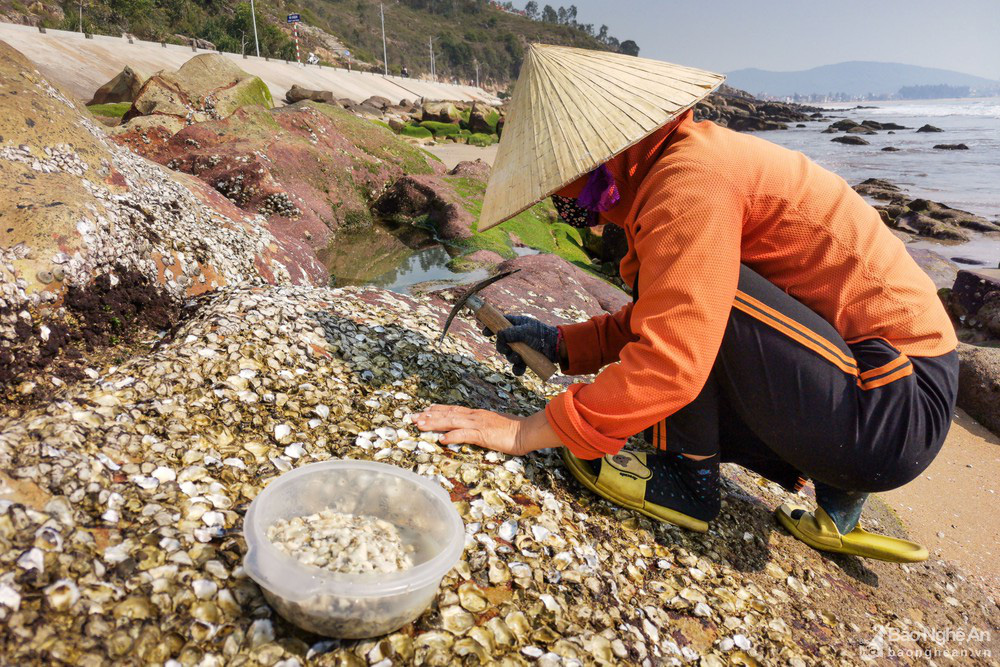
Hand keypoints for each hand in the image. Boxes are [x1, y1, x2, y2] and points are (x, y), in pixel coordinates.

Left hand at [414, 405, 562, 455]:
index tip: (424, 410)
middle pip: (447, 414)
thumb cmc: (513, 431)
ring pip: (451, 421)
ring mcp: (478, 424)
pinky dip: (452, 436)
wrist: (527, 431)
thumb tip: (473, 431)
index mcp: (477, 414)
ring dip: (434, 423)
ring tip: (420, 425)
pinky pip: (465, 434)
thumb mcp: (494, 427)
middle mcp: (475, 416)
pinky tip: (442, 440)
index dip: (438, 410)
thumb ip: (481, 428)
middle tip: (412, 417)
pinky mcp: (483, 434)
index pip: (453, 410)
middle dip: (429, 416)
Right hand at [483, 315, 558, 375]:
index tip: (485, 332)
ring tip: (519, 358)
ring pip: (509, 355)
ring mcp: (522, 348)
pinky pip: (517, 366)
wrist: (557, 347)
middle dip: (502, 347)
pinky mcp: (526, 359)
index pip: (501, 324)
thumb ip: (512, 333)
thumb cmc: (542, 334)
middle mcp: (517, 336)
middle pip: (502, 342)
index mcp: (517, 325)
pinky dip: (517, 369)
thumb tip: (498, 334)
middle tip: (507, 349)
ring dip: (511, 358)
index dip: (492, 327)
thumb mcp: (527, 331)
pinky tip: (521, 369)